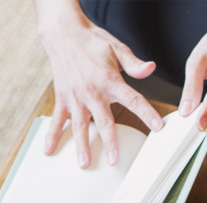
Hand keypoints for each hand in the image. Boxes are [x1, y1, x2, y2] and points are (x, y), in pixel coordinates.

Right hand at [35, 0, 162, 167]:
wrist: (64, 33)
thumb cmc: (92, 41)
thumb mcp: (118, 48)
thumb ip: (134, 64)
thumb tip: (151, 69)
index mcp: (109, 80)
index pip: (132, 99)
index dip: (147, 113)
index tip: (158, 128)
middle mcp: (92, 91)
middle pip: (103, 121)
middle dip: (110, 142)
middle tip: (114, 161)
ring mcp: (75, 97)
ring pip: (79, 126)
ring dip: (81, 146)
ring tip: (84, 164)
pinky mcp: (62, 98)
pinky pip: (57, 120)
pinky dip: (52, 135)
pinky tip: (49, 150)